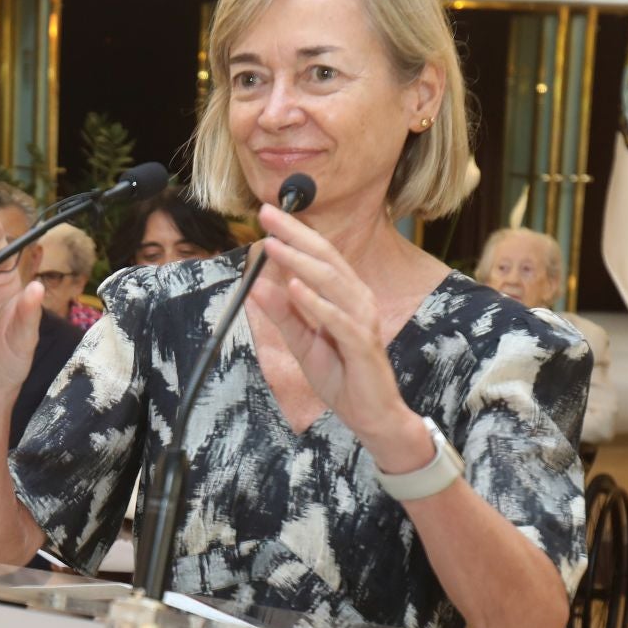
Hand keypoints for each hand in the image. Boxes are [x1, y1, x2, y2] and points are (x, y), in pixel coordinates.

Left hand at [247, 204, 423, 468]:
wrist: (371, 414)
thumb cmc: (341, 376)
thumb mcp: (302, 343)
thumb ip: (283, 314)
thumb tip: (256, 285)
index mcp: (345, 294)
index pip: (319, 255)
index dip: (294, 232)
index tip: (266, 213)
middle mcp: (357, 298)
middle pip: (326, 258)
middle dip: (295, 234)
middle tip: (267, 214)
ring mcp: (362, 319)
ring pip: (331, 282)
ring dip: (300, 262)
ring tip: (274, 246)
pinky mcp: (362, 344)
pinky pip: (337, 319)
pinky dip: (315, 303)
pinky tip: (294, 288)